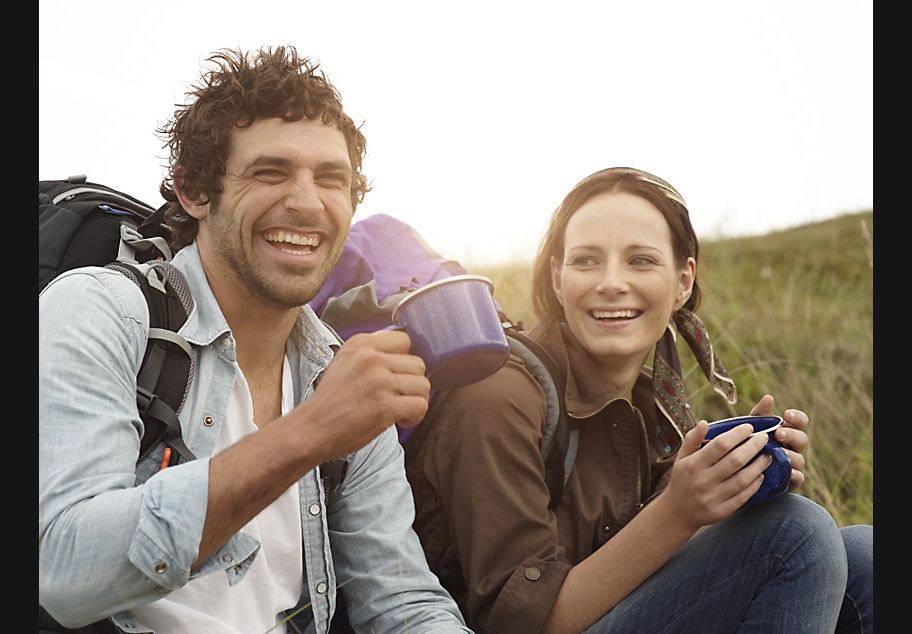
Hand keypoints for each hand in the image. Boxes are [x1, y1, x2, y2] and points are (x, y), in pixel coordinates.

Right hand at [295, 329, 430, 459]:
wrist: (311, 429)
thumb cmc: (331, 401)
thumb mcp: (346, 362)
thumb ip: (372, 353)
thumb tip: (404, 354)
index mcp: (361, 344)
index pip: (404, 340)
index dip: (403, 361)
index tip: (393, 377)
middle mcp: (371, 358)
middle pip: (418, 364)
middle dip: (411, 384)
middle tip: (395, 397)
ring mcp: (379, 381)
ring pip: (423, 384)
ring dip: (415, 400)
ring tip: (397, 409)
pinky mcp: (385, 405)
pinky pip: (421, 405)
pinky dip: (415, 416)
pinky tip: (399, 420)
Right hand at [662, 420, 770, 529]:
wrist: (676, 512)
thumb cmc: (682, 479)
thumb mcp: (681, 458)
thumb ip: (692, 439)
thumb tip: (704, 422)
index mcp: (693, 464)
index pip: (720, 445)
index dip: (737, 434)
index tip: (749, 427)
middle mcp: (703, 480)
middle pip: (735, 460)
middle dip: (753, 446)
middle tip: (764, 438)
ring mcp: (712, 497)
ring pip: (743, 479)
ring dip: (758, 466)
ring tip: (767, 456)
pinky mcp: (721, 511)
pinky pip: (743, 496)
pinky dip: (755, 485)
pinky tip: (760, 475)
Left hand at [749, 394, 807, 490]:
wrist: (735, 474)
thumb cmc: (745, 446)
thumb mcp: (749, 429)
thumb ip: (759, 415)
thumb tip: (769, 397)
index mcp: (786, 431)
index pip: (799, 421)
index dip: (797, 417)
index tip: (786, 414)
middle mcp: (792, 447)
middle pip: (802, 439)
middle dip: (792, 435)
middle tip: (778, 433)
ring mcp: (792, 464)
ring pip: (800, 458)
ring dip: (791, 454)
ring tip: (779, 452)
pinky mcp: (789, 481)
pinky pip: (798, 478)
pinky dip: (795, 475)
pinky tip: (788, 471)